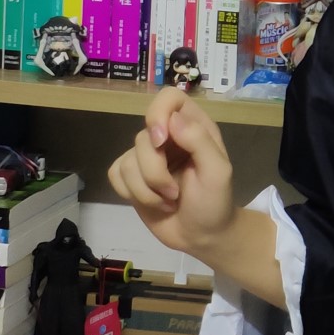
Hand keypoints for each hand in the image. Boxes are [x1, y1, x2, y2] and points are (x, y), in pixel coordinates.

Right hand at [107, 87, 235, 262]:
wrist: (202, 236)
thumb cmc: (215, 203)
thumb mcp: (218, 172)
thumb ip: (198, 141)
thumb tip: (172, 119)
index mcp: (193, 127)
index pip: (168, 98)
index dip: (158, 114)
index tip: (160, 141)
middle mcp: (168, 136)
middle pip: (142, 138)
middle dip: (155, 173)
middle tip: (175, 193)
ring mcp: (147, 157)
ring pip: (126, 161)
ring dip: (147, 190)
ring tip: (169, 201)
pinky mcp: (131, 178)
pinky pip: (115, 175)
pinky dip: (132, 194)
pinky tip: (154, 203)